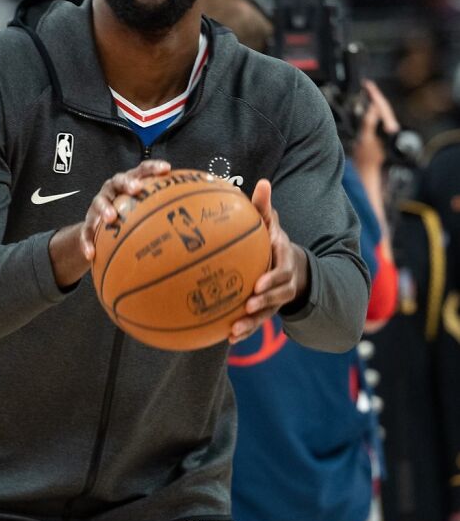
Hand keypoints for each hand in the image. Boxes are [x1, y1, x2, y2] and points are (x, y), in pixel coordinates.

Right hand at [49, 159, 170, 286]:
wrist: (98, 232)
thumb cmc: (131, 218)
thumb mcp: (147, 212)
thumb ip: (169, 211)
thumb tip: (201, 214)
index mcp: (129, 183)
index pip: (142, 170)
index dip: (153, 168)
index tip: (167, 169)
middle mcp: (113, 191)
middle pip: (118, 181)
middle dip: (127, 183)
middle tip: (136, 189)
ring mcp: (98, 206)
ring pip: (98, 204)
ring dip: (104, 210)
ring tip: (110, 219)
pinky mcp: (87, 226)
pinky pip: (86, 234)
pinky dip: (87, 244)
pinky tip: (92, 255)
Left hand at [228, 179, 308, 344]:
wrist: (291, 265)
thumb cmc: (271, 241)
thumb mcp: (270, 224)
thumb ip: (263, 207)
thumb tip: (262, 182)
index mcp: (284, 259)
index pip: (282, 271)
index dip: (272, 279)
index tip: (258, 284)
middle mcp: (284, 282)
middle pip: (277, 296)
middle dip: (264, 303)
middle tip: (247, 307)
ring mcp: (277, 298)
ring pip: (267, 314)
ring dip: (252, 324)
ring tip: (235, 330)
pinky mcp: (267, 310)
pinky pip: (257, 323)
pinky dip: (245, 331)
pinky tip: (228, 338)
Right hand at [352, 79, 399, 172]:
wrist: (367, 170)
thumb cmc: (366, 157)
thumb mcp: (364, 138)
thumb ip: (369, 122)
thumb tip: (373, 106)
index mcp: (388, 127)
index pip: (382, 106)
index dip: (374, 94)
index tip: (367, 85)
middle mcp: (389, 128)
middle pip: (383, 107)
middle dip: (375, 94)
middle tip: (366, 84)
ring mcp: (386, 131)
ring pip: (382, 111)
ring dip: (374, 100)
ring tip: (367, 91)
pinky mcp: (381, 133)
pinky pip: (378, 117)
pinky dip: (373, 109)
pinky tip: (369, 105)